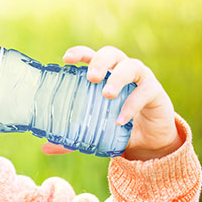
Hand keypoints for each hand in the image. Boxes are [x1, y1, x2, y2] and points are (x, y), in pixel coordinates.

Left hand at [40, 46, 182, 160]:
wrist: (150, 140)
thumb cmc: (118, 125)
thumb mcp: (94, 131)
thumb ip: (72, 138)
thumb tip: (45, 148)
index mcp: (104, 73)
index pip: (90, 55)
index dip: (79, 53)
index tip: (66, 59)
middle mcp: (122, 69)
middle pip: (111, 54)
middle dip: (99, 61)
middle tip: (91, 77)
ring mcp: (141, 78)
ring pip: (131, 66)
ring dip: (117, 78)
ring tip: (107, 94)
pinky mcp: (155, 92)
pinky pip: (144, 92)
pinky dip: (132, 105)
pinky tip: (120, 120)